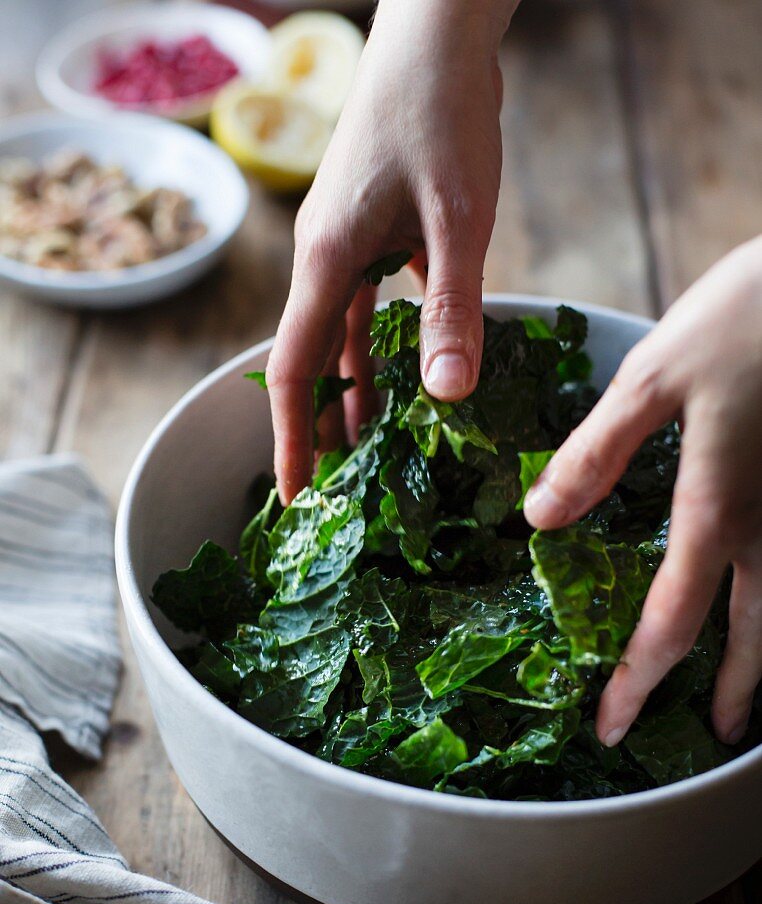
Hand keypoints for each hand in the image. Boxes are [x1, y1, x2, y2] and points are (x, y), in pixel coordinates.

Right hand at [266, 0, 515, 503]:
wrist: (437, 32)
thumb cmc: (443, 111)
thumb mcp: (458, 217)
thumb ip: (452, 308)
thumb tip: (448, 397)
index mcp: (327, 260)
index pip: (296, 369)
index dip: (292, 438)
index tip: (294, 495)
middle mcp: (324, 257)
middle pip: (311, 360)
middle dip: (320, 426)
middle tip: (341, 486)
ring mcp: (346, 242)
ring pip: (341, 336)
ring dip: (353, 390)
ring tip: (371, 444)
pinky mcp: (374, 229)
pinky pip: (370, 305)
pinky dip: (382, 346)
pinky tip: (407, 371)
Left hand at [525, 236, 761, 747]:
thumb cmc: (749, 315)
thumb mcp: (655, 375)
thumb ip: (597, 451)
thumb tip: (539, 519)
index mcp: (718, 508)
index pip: (671, 622)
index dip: (637, 682)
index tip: (610, 728)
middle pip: (755, 637)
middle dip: (732, 693)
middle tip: (715, 736)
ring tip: (755, 700)